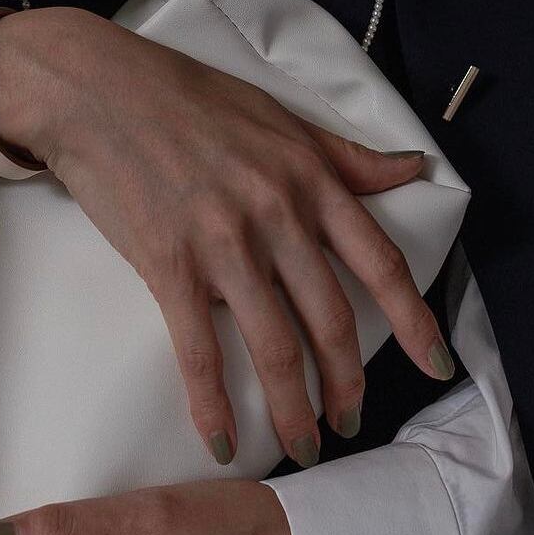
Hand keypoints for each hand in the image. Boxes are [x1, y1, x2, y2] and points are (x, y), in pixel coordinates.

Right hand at [0, 5, 454, 468]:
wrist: (95, 89)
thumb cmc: (187, 98)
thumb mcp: (279, 118)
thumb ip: (346, 158)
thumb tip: (412, 168)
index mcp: (311, 181)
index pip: (381, 264)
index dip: (415, 322)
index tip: (438, 366)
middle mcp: (278, 216)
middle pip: (332, 320)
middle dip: (348, 384)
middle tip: (349, 423)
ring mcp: (224, 244)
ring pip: (275, 346)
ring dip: (294, 409)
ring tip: (303, 445)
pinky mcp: (169, 266)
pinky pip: (199, 353)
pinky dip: (213, 406)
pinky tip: (223, 441)